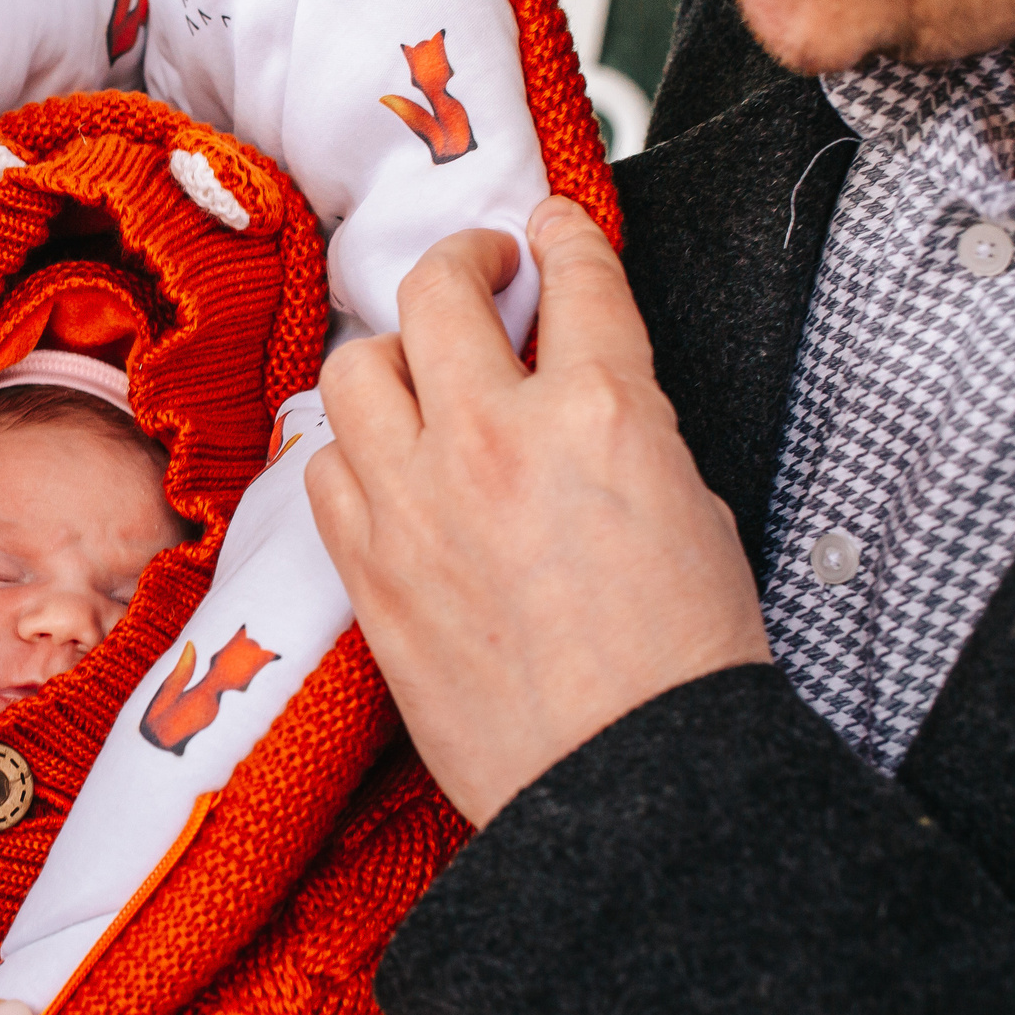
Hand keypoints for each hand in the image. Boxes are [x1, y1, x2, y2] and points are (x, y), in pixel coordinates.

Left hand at [307, 201, 770, 827]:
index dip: (561, 235)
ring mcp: (414, 501)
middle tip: (481, 275)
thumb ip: (621, 427)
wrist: (627, 784)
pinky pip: (324, 467)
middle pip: (436, 292)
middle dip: (461, 264)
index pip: (573, 273)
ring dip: (392, 357)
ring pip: (356, 369)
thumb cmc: (681, 666)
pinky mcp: (365, 568)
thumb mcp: (690, 506)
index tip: (549, 230)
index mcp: (601, 410)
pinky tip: (383, 465)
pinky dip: (352, 452)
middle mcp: (493, 438)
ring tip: (420, 373)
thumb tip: (577, 396)